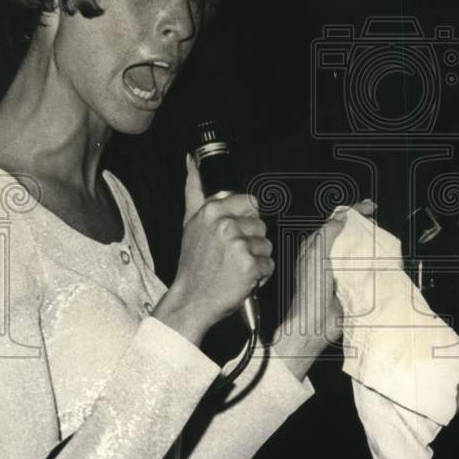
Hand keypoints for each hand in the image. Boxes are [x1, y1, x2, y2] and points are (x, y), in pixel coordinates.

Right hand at [153, 155, 273, 345]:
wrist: (191, 299)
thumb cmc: (193, 263)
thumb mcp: (190, 222)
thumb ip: (193, 189)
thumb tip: (191, 159)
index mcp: (212, 211)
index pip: (251, 202)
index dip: (246, 220)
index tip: (234, 234)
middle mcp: (225, 225)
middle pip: (261, 225)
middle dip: (251, 241)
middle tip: (231, 255)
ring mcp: (238, 245)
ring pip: (266, 245)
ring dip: (256, 259)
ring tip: (235, 267)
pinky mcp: (250, 266)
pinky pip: (268, 265)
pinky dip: (259, 276)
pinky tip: (241, 279)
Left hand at [274, 200, 376, 378]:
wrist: (314, 324)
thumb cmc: (311, 291)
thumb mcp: (316, 256)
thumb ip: (327, 234)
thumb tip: (342, 216)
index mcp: (315, 247)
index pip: (336, 222)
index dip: (353, 212)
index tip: (370, 207)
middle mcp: (326, 257)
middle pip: (348, 235)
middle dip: (364, 225)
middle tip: (378, 220)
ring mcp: (339, 271)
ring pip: (357, 251)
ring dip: (371, 243)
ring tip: (383, 237)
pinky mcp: (349, 285)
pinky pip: (363, 270)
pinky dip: (374, 263)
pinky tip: (384, 260)